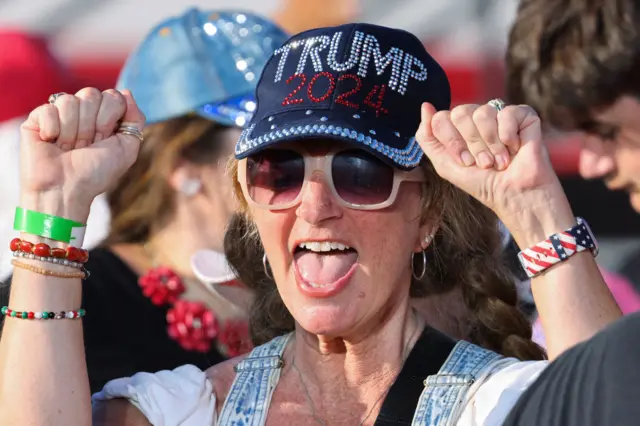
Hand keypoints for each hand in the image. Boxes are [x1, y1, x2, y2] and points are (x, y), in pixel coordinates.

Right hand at [19, 88, 144, 221]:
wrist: (66, 190)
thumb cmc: (96, 173)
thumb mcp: (127, 149)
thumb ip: (135, 119)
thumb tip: (126, 92)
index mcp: (103, 117)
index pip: (112, 96)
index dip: (110, 119)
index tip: (105, 139)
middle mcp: (82, 113)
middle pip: (92, 94)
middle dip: (92, 125)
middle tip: (86, 145)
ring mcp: (59, 114)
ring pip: (70, 100)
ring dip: (73, 131)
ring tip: (68, 147)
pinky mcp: (37, 118)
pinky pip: (49, 108)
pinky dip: (53, 130)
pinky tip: (52, 143)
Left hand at [415, 102, 574, 246]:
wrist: (514, 194)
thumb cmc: (481, 183)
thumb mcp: (445, 165)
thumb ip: (428, 138)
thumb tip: (426, 106)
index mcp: (457, 127)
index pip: (442, 118)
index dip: (453, 142)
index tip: (465, 163)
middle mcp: (476, 117)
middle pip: (460, 113)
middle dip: (471, 143)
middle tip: (484, 163)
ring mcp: (499, 114)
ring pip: (483, 113)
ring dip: (490, 144)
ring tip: (499, 161)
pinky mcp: (523, 115)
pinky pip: (507, 113)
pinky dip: (508, 135)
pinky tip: (514, 148)